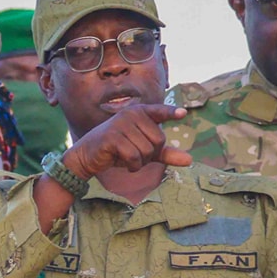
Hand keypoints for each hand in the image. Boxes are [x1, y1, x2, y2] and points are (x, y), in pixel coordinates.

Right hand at [63, 104, 192, 180]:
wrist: (87, 156)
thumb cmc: (116, 150)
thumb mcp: (143, 151)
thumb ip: (165, 153)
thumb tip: (190, 160)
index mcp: (139, 112)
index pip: (159, 111)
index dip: (171, 113)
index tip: (183, 114)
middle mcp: (131, 114)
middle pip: (158, 140)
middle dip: (150, 155)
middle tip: (134, 154)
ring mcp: (121, 124)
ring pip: (147, 150)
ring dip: (140, 162)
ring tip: (126, 157)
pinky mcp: (113, 137)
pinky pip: (134, 157)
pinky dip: (132, 166)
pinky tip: (122, 162)